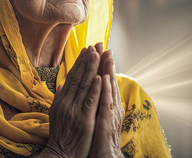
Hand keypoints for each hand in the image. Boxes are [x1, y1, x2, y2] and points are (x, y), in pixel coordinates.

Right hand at [45, 46, 102, 157]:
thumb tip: (62, 84)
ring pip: (85, 86)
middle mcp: (67, 103)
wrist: (60, 154)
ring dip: (92, 69)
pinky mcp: (84, 120)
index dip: (79, 63)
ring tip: (97, 54)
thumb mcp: (56, 114)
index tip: (86, 50)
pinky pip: (90, 101)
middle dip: (87, 60)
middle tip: (94, 45)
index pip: (72, 77)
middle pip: (78, 77)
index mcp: (61, 100)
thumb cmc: (60, 136)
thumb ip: (60, 98)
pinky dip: (95, 89)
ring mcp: (75, 111)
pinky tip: (100, 77)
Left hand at [89, 43, 124, 157]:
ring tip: (106, 55)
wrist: (101, 157)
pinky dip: (105, 89)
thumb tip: (81, 89)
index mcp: (104, 105)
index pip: (101, 81)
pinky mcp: (107, 122)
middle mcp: (110, 107)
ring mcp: (109, 114)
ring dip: (108, 71)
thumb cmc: (92, 139)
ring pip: (109, 89)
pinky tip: (103, 78)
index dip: (99, 65)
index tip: (96, 49)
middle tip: (104, 45)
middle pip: (107, 81)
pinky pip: (106, 103)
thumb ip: (87, 101)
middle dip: (105, 62)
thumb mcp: (90, 117)